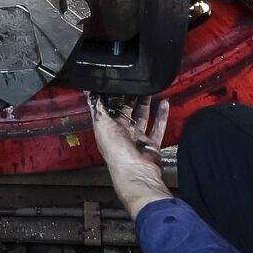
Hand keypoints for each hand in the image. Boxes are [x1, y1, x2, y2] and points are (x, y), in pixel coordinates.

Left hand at [86, 95, 173, 217]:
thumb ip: (97, 107)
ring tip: (150, 89)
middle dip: (131, 99)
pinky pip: (158, 127)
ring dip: (146, 104)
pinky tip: (164, 102)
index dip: (114, 97)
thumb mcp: (102, 124)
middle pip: (128, 112)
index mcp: (108, 129)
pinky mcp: (152, 144)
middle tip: (137, 83)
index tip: (119, 81)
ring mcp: (138, 139)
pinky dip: (161, 115)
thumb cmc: (116, 150)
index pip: (110, 109)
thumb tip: (89, 91)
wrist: (136, 172)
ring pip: (143, 118)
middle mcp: (122, 134)